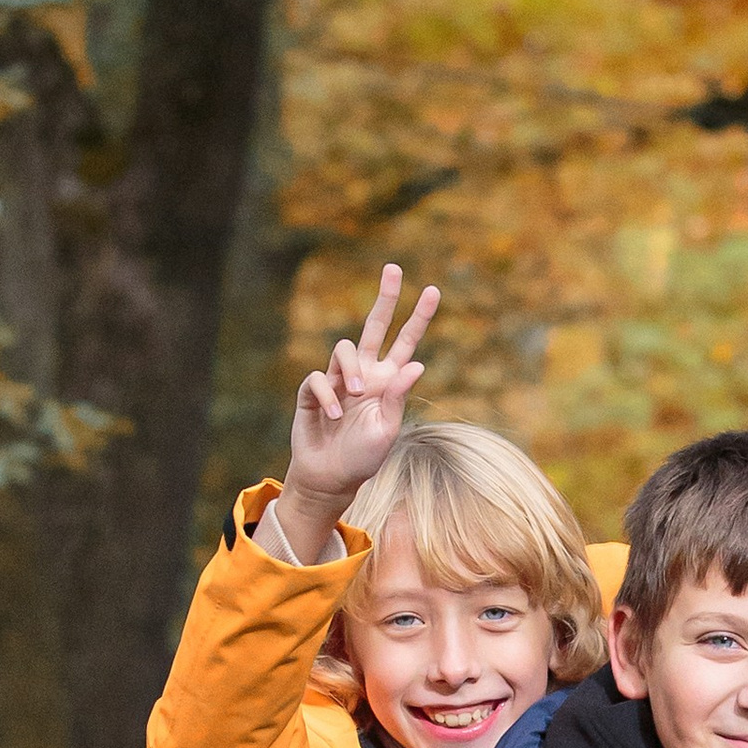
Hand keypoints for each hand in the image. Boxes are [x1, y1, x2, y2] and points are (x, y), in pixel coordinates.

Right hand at [278, 264, 439, 559]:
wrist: (331, 478)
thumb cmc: (363, 458)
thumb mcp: (387, 430)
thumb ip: (398, 397)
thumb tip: (417, 364)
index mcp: (387, 382)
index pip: (406, 343)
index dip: (419, 318)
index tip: (434, 291)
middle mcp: (365, 374)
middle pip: (374, 326)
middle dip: (386, 298)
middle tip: (394, 268)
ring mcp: (339, 380)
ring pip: (343, 349)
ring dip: (350, 368)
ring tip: (356, 395)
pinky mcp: (313, 390)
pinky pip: (319, 378)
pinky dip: (327, 395)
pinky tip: (333, 416)